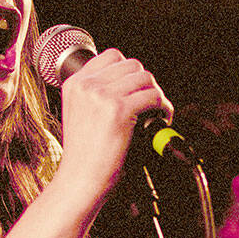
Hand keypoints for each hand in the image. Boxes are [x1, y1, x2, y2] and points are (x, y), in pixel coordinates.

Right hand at [52, 48, 171, 200]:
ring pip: (145, 78)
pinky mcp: (119, 111)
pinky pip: (153, 96)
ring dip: (156, 94)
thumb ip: (96, 95)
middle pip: (132, 65)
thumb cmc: (83, 156)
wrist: (79, 181)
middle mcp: (87, 85)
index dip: (130, 72)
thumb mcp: (79, 114)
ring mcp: (102, 96)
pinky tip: (161, 119)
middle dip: (145, 83)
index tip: (136, 88)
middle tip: (150, 103)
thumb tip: (130, 84)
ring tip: (156, 112)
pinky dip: (164, 108)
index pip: (112, 56)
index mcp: (75, 83)